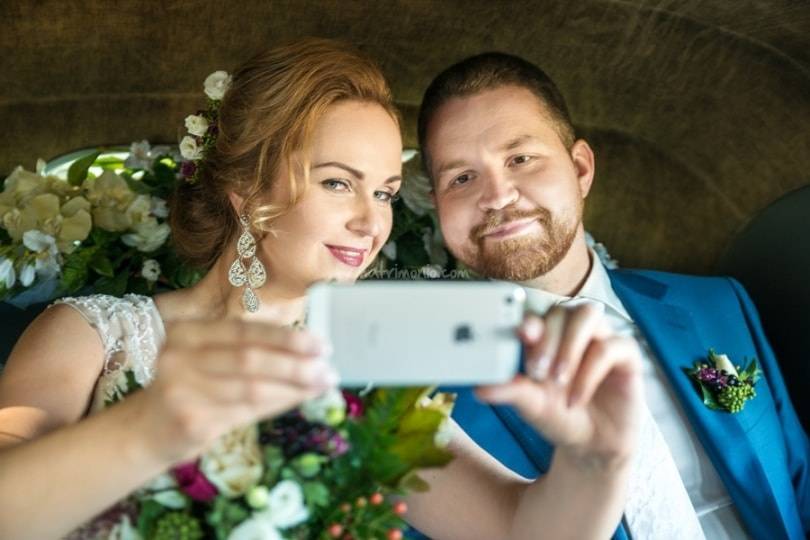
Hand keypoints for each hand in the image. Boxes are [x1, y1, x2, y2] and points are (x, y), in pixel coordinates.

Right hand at [135, 319, 336, 462]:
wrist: (144, 431)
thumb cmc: (189, 389)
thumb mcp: (207, 360)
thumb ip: (247, 351)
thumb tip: (306, 350)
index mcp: (186, 332)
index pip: (244, 331)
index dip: (285, 337)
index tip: (320, 342)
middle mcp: (179, 357)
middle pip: (250, 358)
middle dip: (295, 363)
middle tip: (327, 366)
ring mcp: (183, 391)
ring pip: (253, 388)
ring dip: (295, 386)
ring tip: (322, 382)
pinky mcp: (193, 422)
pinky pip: (248, 412)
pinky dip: (281, 403)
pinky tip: (300, 398)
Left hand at [476, 303, 642, 470]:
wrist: (592, 446)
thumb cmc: (559, 417)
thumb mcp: (530, 405)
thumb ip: (509, 391)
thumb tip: (480, 388)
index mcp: (546, 337)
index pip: (537, 315)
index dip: (529, 321)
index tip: (521, 335)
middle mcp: (573, 332)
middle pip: (561, 310)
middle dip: (547, 338)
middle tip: (537, 372)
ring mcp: (600, 339)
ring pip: (587, 315)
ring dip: (570, 345)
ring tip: (558, 379)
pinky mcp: (626, 355)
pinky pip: (610, 346)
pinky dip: (590, 371)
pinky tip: (576, 397)